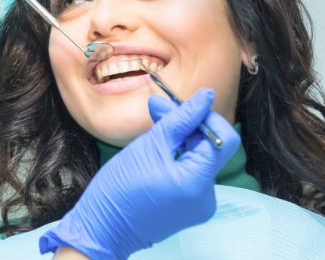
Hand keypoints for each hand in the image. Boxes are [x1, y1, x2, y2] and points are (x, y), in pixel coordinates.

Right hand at [39, 88, 240, 258]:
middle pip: (209, 148)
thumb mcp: (149, 146)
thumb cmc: (120, 188)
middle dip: (186, 126)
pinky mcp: (189, 208)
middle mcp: (206, 196)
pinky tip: (155, 152)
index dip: (205, 116)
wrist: (102, 228)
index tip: (181, 103)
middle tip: (157, 108)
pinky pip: (190, 175)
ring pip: (198, 160)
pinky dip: (176, 159)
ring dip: (179, 141)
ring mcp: (199, 205)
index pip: (221, 138)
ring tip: (152, 129)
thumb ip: (180, 119)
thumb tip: (205, 96)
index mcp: (198, 182)